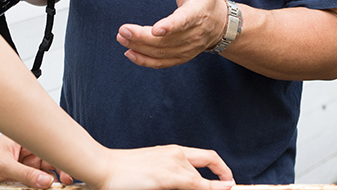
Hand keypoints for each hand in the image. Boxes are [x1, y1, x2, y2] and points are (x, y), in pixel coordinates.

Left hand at [0, 135, 73, 186]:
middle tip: (67, 181)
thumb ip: (27, 175)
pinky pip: (33, 180)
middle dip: (59, 168)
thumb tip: (48, 182)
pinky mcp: (18, 174)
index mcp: (23, 138)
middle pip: (48, 159)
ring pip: (42, 171)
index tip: (71, 166)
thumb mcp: (4, 167)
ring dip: (49, 179)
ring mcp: (22, 162)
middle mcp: (25, 149)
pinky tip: (45, 187)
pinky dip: (40, 184)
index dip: (59, 154)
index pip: (46, 145)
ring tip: (58, 185)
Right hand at [96, 145, 232, 189]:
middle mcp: (176, 154)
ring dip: (213, 187)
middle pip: (209, 163)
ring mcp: (173, 165)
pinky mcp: (168, 177)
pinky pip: (197, 186)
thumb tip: (190, 182)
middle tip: (232, 187)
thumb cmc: (124, 170)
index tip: (229, 181)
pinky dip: (211, 189)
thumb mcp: (154, 168)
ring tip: (210, 188)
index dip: (222, 169)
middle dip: (224, 177)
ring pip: (201, 181)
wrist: (104, 167)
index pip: (206, 157)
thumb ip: (173, 173)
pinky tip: (222, 189)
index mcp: (172, 151)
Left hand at [116, 0, 226, 67]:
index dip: (170, 26)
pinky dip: (145, 60)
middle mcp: (193, 35)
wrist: (220, 25)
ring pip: (162, 53)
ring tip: (121, 38)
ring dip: (139, 47)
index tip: (155, 29)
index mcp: (197, 15)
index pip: (183, 22)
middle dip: (142, 37)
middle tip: (122, 30)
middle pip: (166, 40)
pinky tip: (129, 53)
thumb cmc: (204, 1)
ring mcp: (188, 49)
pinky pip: (162, 62)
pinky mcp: (181, 57)